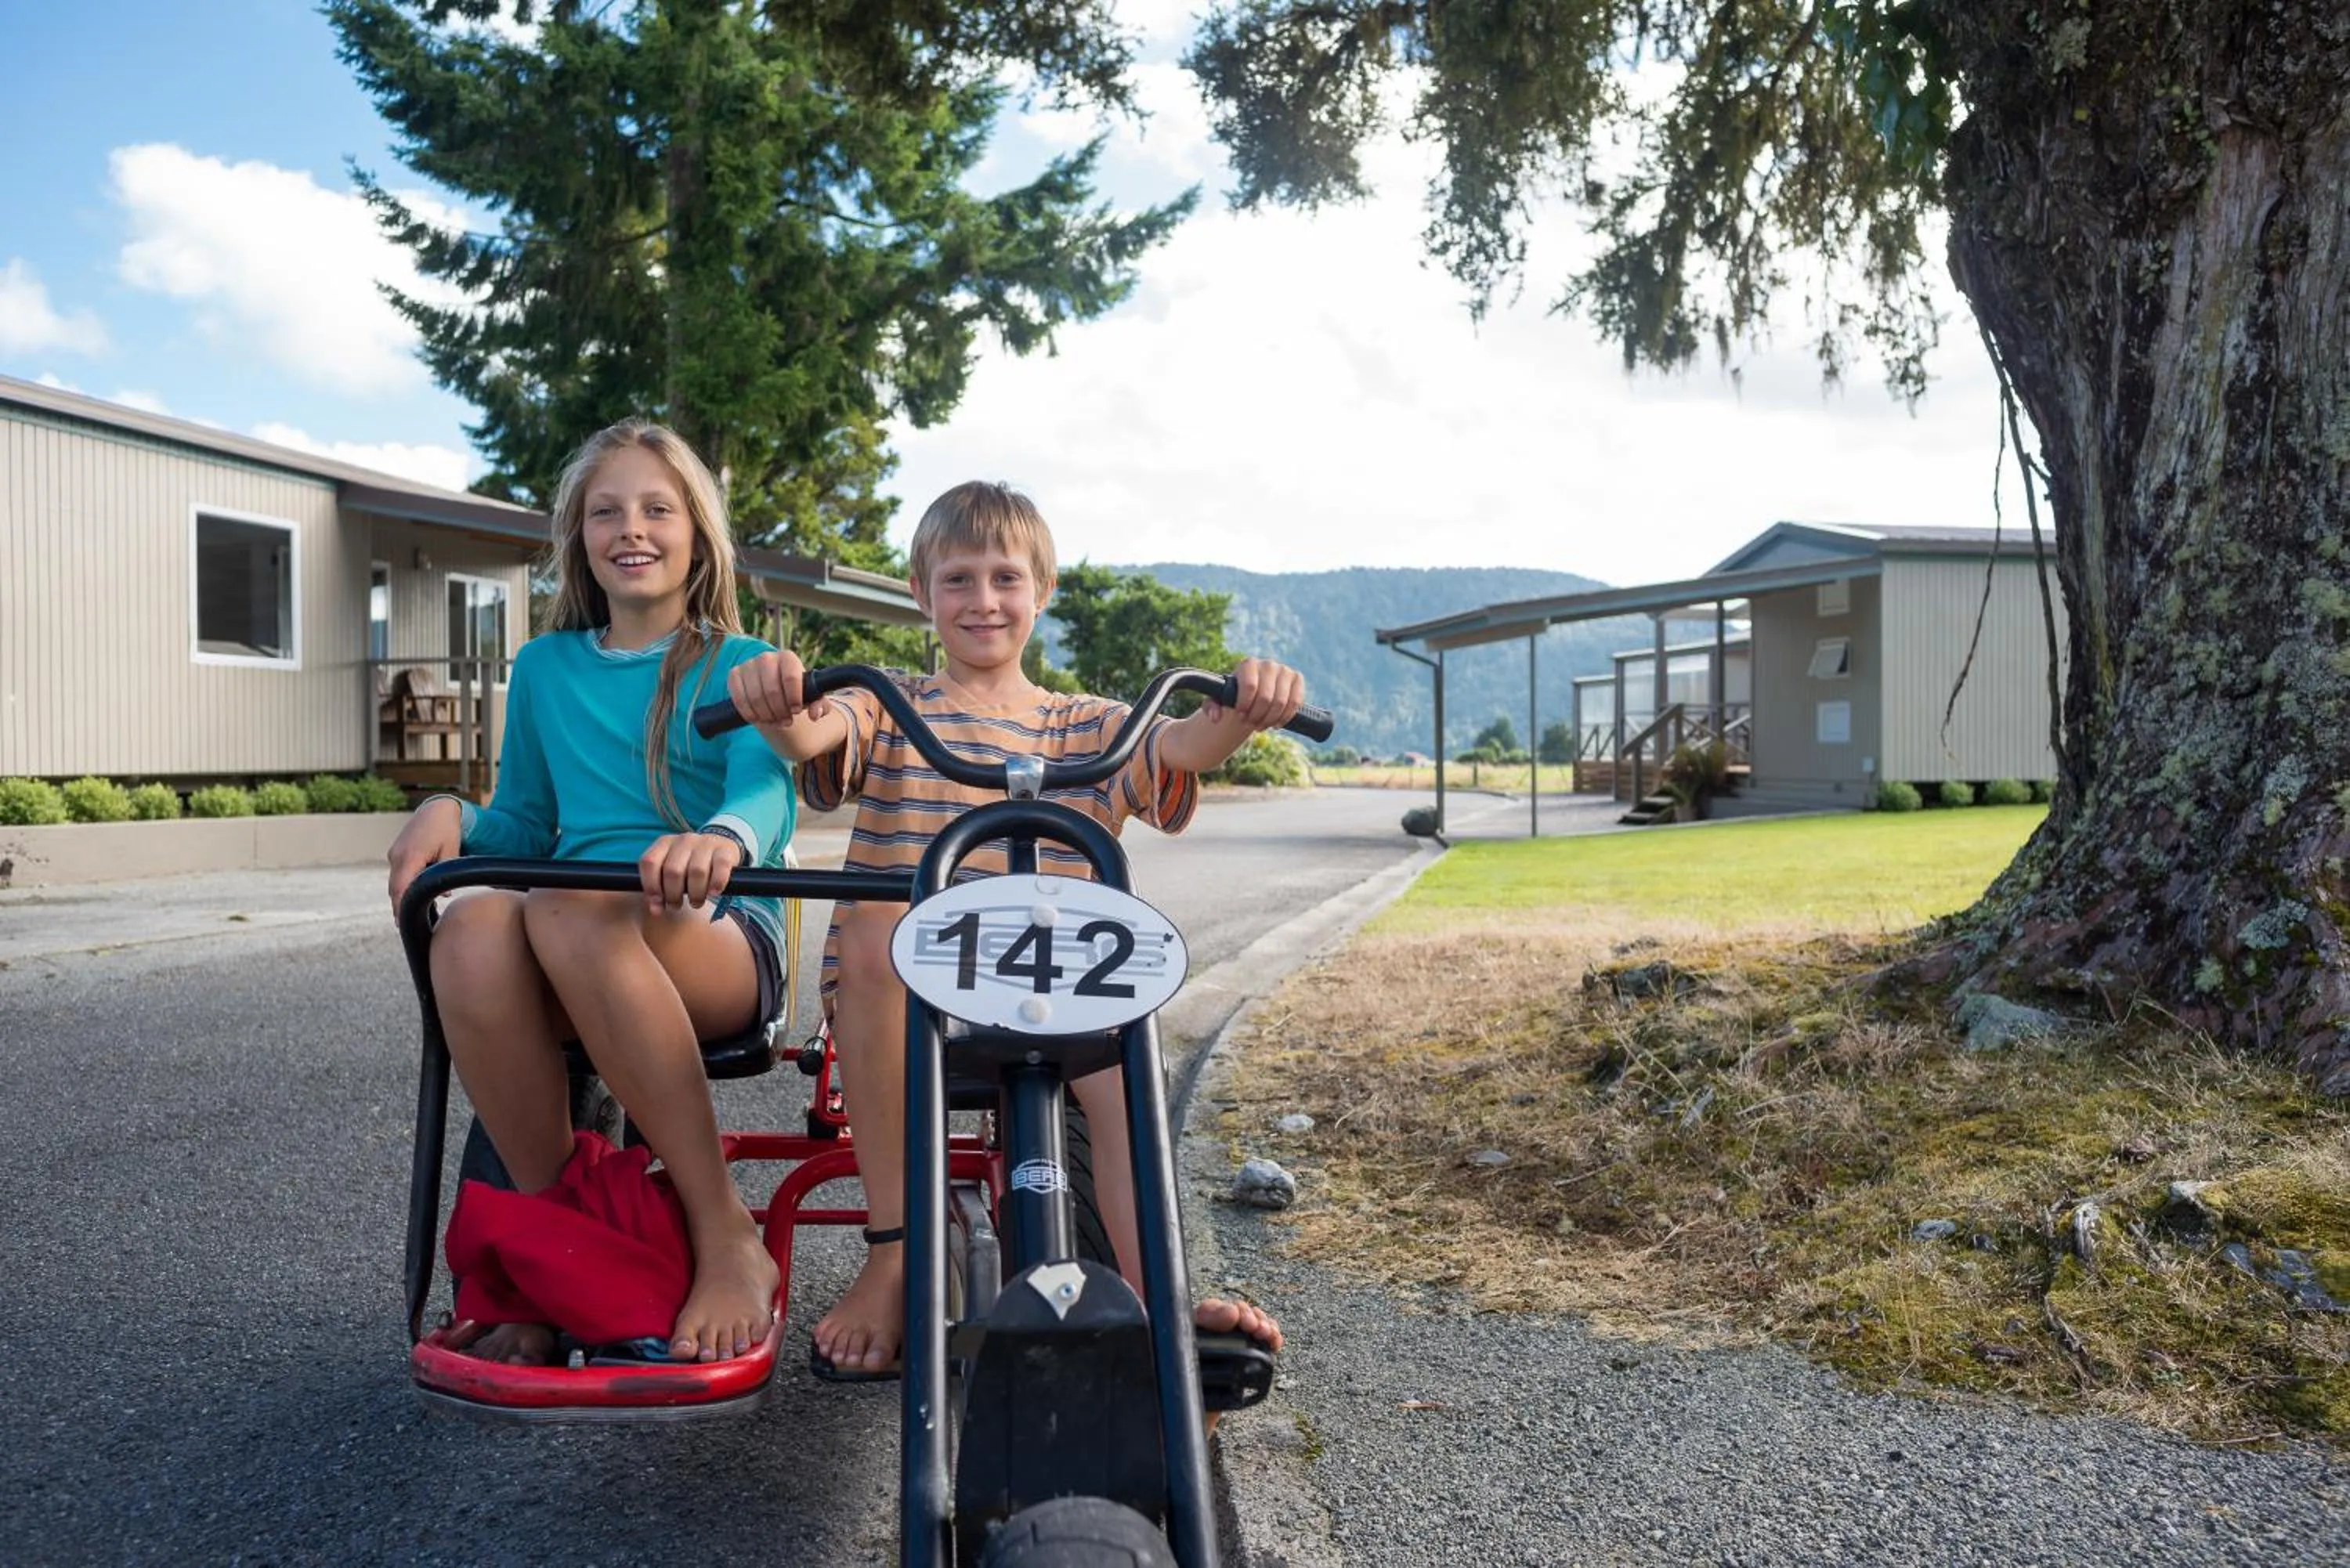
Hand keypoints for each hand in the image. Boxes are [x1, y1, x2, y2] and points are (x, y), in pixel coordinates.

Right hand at [386, 797, 463, 914]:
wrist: (437, 808)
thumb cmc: (447, 829)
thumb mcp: (451, 851)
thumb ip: (444, 873)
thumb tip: (443, 895)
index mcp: (411, 856)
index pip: (401, 888)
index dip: (400, 907)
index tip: (402, 922)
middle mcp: (397, 855)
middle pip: (395, 888)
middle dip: (398, 906)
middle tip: (403, 925)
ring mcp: (394, 853)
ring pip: (395, 881)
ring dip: (400, 896)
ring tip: (407, 915)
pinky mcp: (396, 852)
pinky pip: (397, 873)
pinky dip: (402, 885)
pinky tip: (410, 895)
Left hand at [640, 831, 743, 912]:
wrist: (721, 848)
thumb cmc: (690, 865)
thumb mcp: (671, 870)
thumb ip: (659, 887)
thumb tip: (655, 910)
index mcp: (665, 843)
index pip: (649, 863)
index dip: (651, 886)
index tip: (657, 904)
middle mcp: (684, 840)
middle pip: (673, 871)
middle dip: (673, 895)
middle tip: (676, 906)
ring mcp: (706, 843)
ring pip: (697, 872)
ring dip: (695, 894)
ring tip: (695, 902)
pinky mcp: (725, 850)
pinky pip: (720, 868)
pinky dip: (716, 884)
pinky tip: (713, 893)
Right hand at [728, 649, 827, 730]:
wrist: (774, 688)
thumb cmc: (794, 692)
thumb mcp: (810, 697)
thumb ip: (819, 705)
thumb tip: (815, 714)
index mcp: (788, 658)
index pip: (791, 678)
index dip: (794, 698)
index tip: (796, 711)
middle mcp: (767, 657)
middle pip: (772, 690)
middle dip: (779, 711)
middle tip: (785, 721)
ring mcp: (749, 665)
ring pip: (755, 696)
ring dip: (765, 715)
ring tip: (773, 721)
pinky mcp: (734, 674)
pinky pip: (738, 698)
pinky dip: (749, 713)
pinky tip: (757, 718)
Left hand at [1209, 657, 1304, 732]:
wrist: (1253, 693)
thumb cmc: (1234, 696)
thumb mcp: (1218, 700)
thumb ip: (1211, 707)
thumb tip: (1216, 717)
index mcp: (1248, 664)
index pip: (1250, 686)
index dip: (1245, 705)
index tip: (1240, 714)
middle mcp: (1268, 664)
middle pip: (1266, 697)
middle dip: (1257, 715)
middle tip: (1250, 722)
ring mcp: (1284, 670)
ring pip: (1281, 702)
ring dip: (1269, 719)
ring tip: (1260, 725)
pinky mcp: (1297, 679)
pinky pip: (1295, 702)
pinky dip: (1285, 717)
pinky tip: (1275, 723)